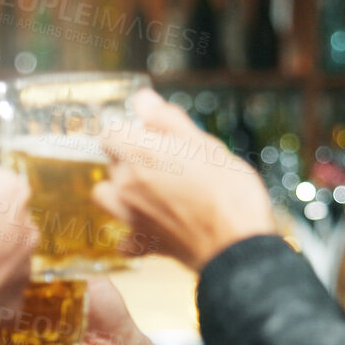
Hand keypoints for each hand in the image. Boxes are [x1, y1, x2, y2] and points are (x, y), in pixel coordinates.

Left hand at [93, 89, 276, 271]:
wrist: (237, 244)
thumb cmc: (227, 190)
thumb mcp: (203, 143)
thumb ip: (166, 120)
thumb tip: (142, 100)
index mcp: (138, 153)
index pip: (110, 131)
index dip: (131, 129)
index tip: (152, 133)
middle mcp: (126, 184)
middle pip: (112, 161)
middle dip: (132, 156)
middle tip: (168, 161)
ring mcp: (130, 215)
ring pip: (107, 195)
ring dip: (121, 189)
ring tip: (150, 189)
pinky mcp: (142, 243)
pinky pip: (124, 238)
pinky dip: (132, 232)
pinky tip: (152, 226)